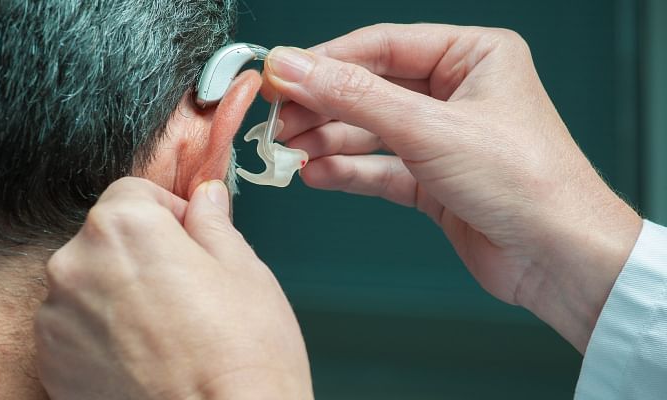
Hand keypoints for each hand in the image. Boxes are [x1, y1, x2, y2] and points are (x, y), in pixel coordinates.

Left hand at [34, 178, 311, 399]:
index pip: (134, 193)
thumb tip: (205, 198)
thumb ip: (212, 222)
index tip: (191, 241)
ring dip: (118, 294)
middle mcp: (75, 264)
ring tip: (166, 331)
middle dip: (141, 253)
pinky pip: (75, 329)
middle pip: (107, 238)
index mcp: (122, 227)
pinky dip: (101, 335)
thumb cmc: (242, 353)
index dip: (170, 215)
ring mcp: (56, 318)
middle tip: (185, 290)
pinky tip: (143, 357)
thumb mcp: (243, 269)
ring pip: (89, 284)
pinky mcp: (51, 364)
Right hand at [263, 23, 641, 351]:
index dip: (325, 61)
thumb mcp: (430, 128)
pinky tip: (315, 173)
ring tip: (287, 150)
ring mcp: (443, 138)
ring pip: (369, 130)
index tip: (280, 75)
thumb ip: (355, 96)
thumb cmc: (527, 182)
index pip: (381, 46)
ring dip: (326, 140)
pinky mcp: (433, 181)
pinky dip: (345, 171)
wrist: (560, 259)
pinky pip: (378, 168)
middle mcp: (457, 93)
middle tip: (276, 118)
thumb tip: (296, 68)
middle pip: (369, 88)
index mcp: (472, 56)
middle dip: (320, 105)